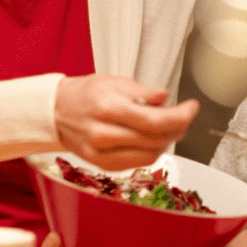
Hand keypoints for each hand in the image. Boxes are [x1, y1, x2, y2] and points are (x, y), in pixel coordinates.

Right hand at [53, 74, 198, 171]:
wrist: (55, 111)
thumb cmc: (86, 93)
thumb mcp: (116, 81)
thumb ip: (143, 92)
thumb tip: (165, 97)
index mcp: (110, 109)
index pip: (156, 121)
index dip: (181, 116)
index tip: (192, 107)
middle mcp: (105, 134)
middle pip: (157, 140)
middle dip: (179, 127)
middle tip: (184, 115)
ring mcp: (102, 153)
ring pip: (150, 155)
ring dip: (167, 141)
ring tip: (170, 127)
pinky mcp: (101, 165)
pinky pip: (137, 163)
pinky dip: (151, 152)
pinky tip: (153, 139)